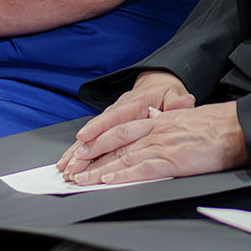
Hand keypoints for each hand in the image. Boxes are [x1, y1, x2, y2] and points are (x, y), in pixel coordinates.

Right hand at [57, 71, 195, 173]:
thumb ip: (177, 102)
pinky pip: (90, 140)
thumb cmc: (165, 92)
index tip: (83, 138)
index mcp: (135, 104)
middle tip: (71, 164)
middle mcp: (118, 110)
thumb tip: (185, 102)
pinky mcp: (107, 125)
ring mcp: (110, 118)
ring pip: (90, 136)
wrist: (155, 82)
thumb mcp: (175, 94)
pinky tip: (68, 164)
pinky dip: (78, 151)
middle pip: (97, 131)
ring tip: (65, 168)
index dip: (98, 128)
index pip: (114, 117)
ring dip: (76, 152)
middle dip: (82, 148)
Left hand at [63, 101, 243, 184]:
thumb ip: (165, 116)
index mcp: (159, 120)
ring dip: (99, 169)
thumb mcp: (185, 115)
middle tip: (71, 166)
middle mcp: (156, 129)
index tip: (81, 147)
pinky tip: (109, 181)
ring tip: (81, 178)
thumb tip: (151, 115)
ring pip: (124, 156)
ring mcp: (163, 144)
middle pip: (115, 141)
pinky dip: (124, 175)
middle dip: (91, 154)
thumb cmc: (216, 124)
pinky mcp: (173, 160)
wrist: (237, 128)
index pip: (121, 128)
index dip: (99, 138)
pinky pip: (143, 168)